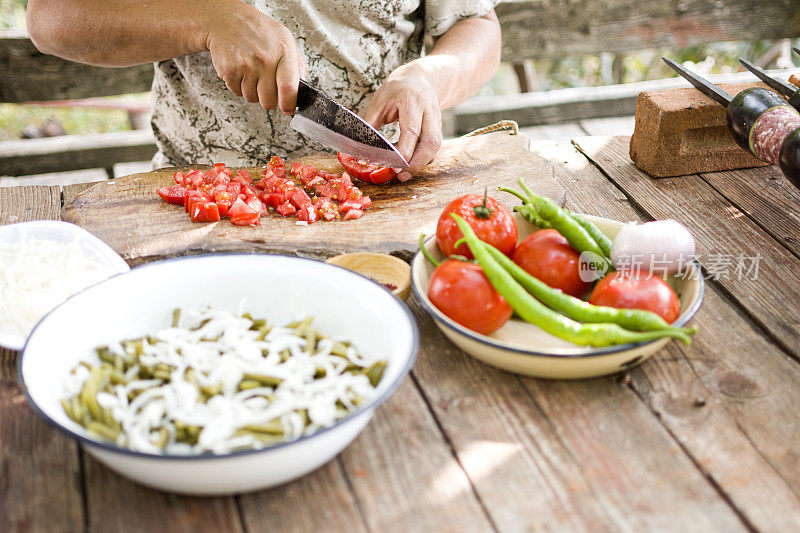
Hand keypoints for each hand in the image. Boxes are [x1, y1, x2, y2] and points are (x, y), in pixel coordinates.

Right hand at [204, 1, 305, 113]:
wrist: (227, 20)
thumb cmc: (259, 31)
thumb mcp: (285, 39)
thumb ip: (296, 65)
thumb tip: (301, 90)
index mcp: (283, 50)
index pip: (288, 86)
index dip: (289, 104)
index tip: (288, 109)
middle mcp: (264, 58)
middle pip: (269, 100)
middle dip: (269, 99)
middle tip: (266, 86)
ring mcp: (246, 65)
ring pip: (252, 98)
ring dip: (253, 91)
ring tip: (252, 72)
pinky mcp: (229, 70)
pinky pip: (237, 92)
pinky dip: (239, 86)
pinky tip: (241, 70)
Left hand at [364, 64, 442, 180]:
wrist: (422, 79)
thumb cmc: (397, 89)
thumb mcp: (380, 100)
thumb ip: (371, 122)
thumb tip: (359, 147)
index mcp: (412, 101)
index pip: (412, 130)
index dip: (405, 150)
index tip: (395, 165)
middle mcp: (429, 112)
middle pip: (432, 142)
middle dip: (418, 163)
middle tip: (402, 176)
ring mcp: (437, 121)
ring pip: (435, 147)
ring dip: (421, 163)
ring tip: (404, 175)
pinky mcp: (438, 130)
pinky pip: (433, 148)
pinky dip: (423, 159)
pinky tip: (410, 165)